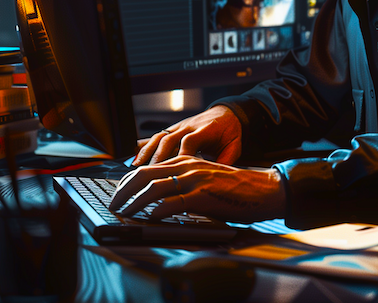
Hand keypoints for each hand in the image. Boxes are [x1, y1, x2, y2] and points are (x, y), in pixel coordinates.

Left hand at [109, 156, 286, 222]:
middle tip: (114, 203)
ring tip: (126, 211)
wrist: (263, 189)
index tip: (118, 193)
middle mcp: (189, 166)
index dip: (128, 180)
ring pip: (154, 187)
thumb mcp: (205, 179)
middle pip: (146, 173)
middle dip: (124, 190)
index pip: (149, 167)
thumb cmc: (235, 188)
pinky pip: (174, 202)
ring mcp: (196, 180)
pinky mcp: (204, 195)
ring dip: (135, 201)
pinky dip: (158, 210)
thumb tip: (161, 199)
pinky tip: (151, 217)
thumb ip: (184, 183)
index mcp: (188, 161)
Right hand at [133, 105, 241, 165]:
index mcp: (205, 130)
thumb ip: (225, 161)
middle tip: (149, 175)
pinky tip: (135, 160)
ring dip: (147, 153)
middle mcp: (189, 126)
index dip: (180, 155)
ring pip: (159, 137)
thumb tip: (217, 179)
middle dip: (158, 157)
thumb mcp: (234, 146)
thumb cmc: (230, 132)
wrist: (228, 114)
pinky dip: (144, 147)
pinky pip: (156, 137)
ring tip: (136, 169)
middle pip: (169, 139)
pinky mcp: (173, 129)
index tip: (174, 172)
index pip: (189, 140)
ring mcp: (179, 126)